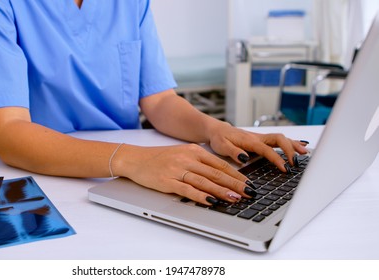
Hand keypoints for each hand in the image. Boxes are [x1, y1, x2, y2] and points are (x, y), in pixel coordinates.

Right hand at [115, 144, 258, 205]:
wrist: (135, 159)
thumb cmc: (159, 158)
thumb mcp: (182, 154)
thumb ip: (200, 162)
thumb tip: (221, 174)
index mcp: (193, 150)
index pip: (220, 164)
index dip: (237, 175)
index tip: (249, 183)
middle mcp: (187, 158)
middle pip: (216, 173)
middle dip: (235, 184)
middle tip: (249, 193)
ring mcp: (177, 170)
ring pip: (204, 181)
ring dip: (221, 191)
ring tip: (235, 199)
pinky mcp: (167, 181)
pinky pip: (187, 190)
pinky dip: (201, 196)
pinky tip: (211, 201)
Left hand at [207, 122, 308, 171]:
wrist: (216, 130)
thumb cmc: (219, 138)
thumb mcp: (221, 146)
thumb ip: (233, 152)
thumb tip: (244, 158)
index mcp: (249, 140)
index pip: (267, 150)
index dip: (277, 159)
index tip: (285, 168)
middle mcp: (257, 137)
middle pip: (279, 140)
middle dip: (290, 150)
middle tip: (296, 163)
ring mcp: (260, 138)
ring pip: (281, 139)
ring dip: (294, 145)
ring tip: (305, 153)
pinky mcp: (261, 140)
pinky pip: (279, 140)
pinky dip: (291, 142)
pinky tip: (301, 145)